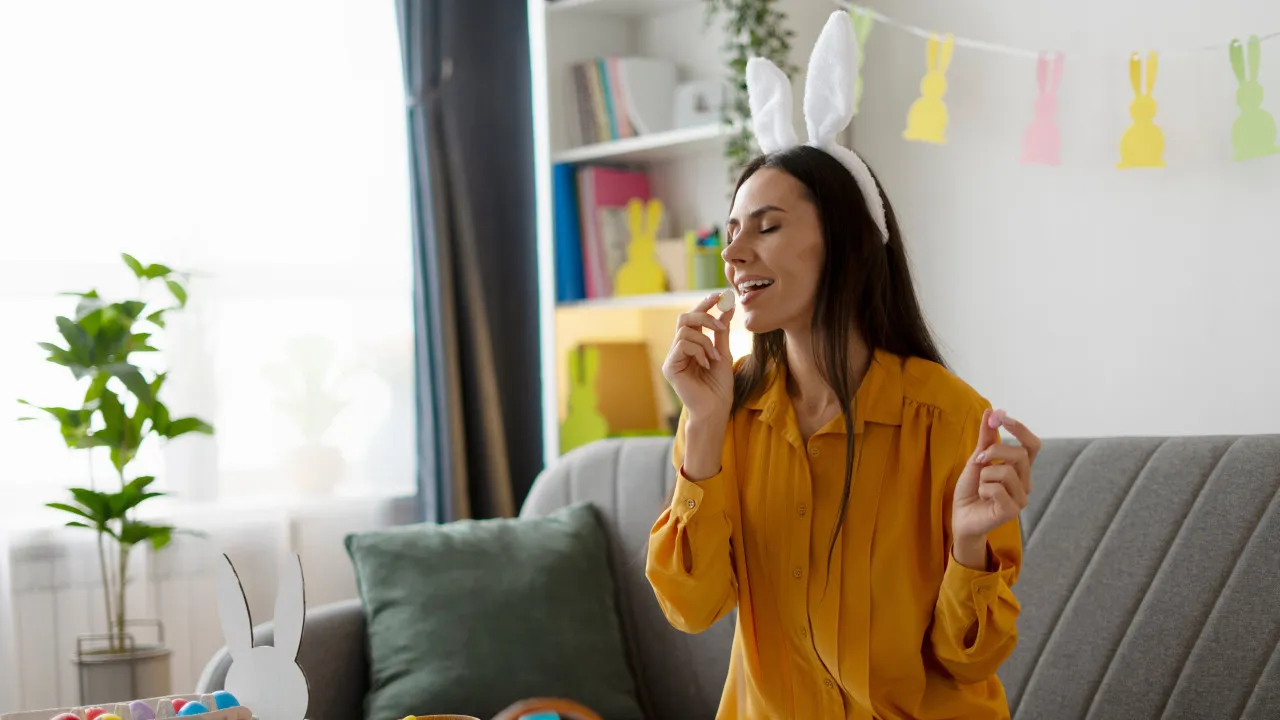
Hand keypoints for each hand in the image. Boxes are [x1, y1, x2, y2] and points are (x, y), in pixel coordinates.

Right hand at [662, 292, 734, 426]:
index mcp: (690, 345)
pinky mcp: (669, 367)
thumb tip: (728, 307)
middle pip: (683, 318)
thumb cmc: (719, 386)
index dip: (704, 304)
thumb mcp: (723, 353)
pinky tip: (706, 364)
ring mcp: (672, 358)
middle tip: (721, 325)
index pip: (693, 318)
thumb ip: (721, 332)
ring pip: (685, 331)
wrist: (716, 409)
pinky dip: (699, 351)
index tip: (720, 295)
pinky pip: (682, 345)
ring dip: (705, 341)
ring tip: (715, 357)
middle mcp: (678, 349)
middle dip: (703, 316)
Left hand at [951, 409, 1039, 568]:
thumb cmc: (971, 489)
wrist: (960, 515)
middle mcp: (1025, 482)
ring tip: (981, 486)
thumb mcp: (976, 459)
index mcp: (1020, 469)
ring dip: (985, 475)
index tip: (1001, 417)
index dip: (1020, 429)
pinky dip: (983, 489)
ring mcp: (1021, 498)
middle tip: (978, 459)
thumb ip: (986, 438)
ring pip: (1006, 472)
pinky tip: (983, 497)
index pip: (1032, 445)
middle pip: (1020, 454)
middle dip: (994, 451)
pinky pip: (996, 489)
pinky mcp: (1012, 511)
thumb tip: (992, 411)